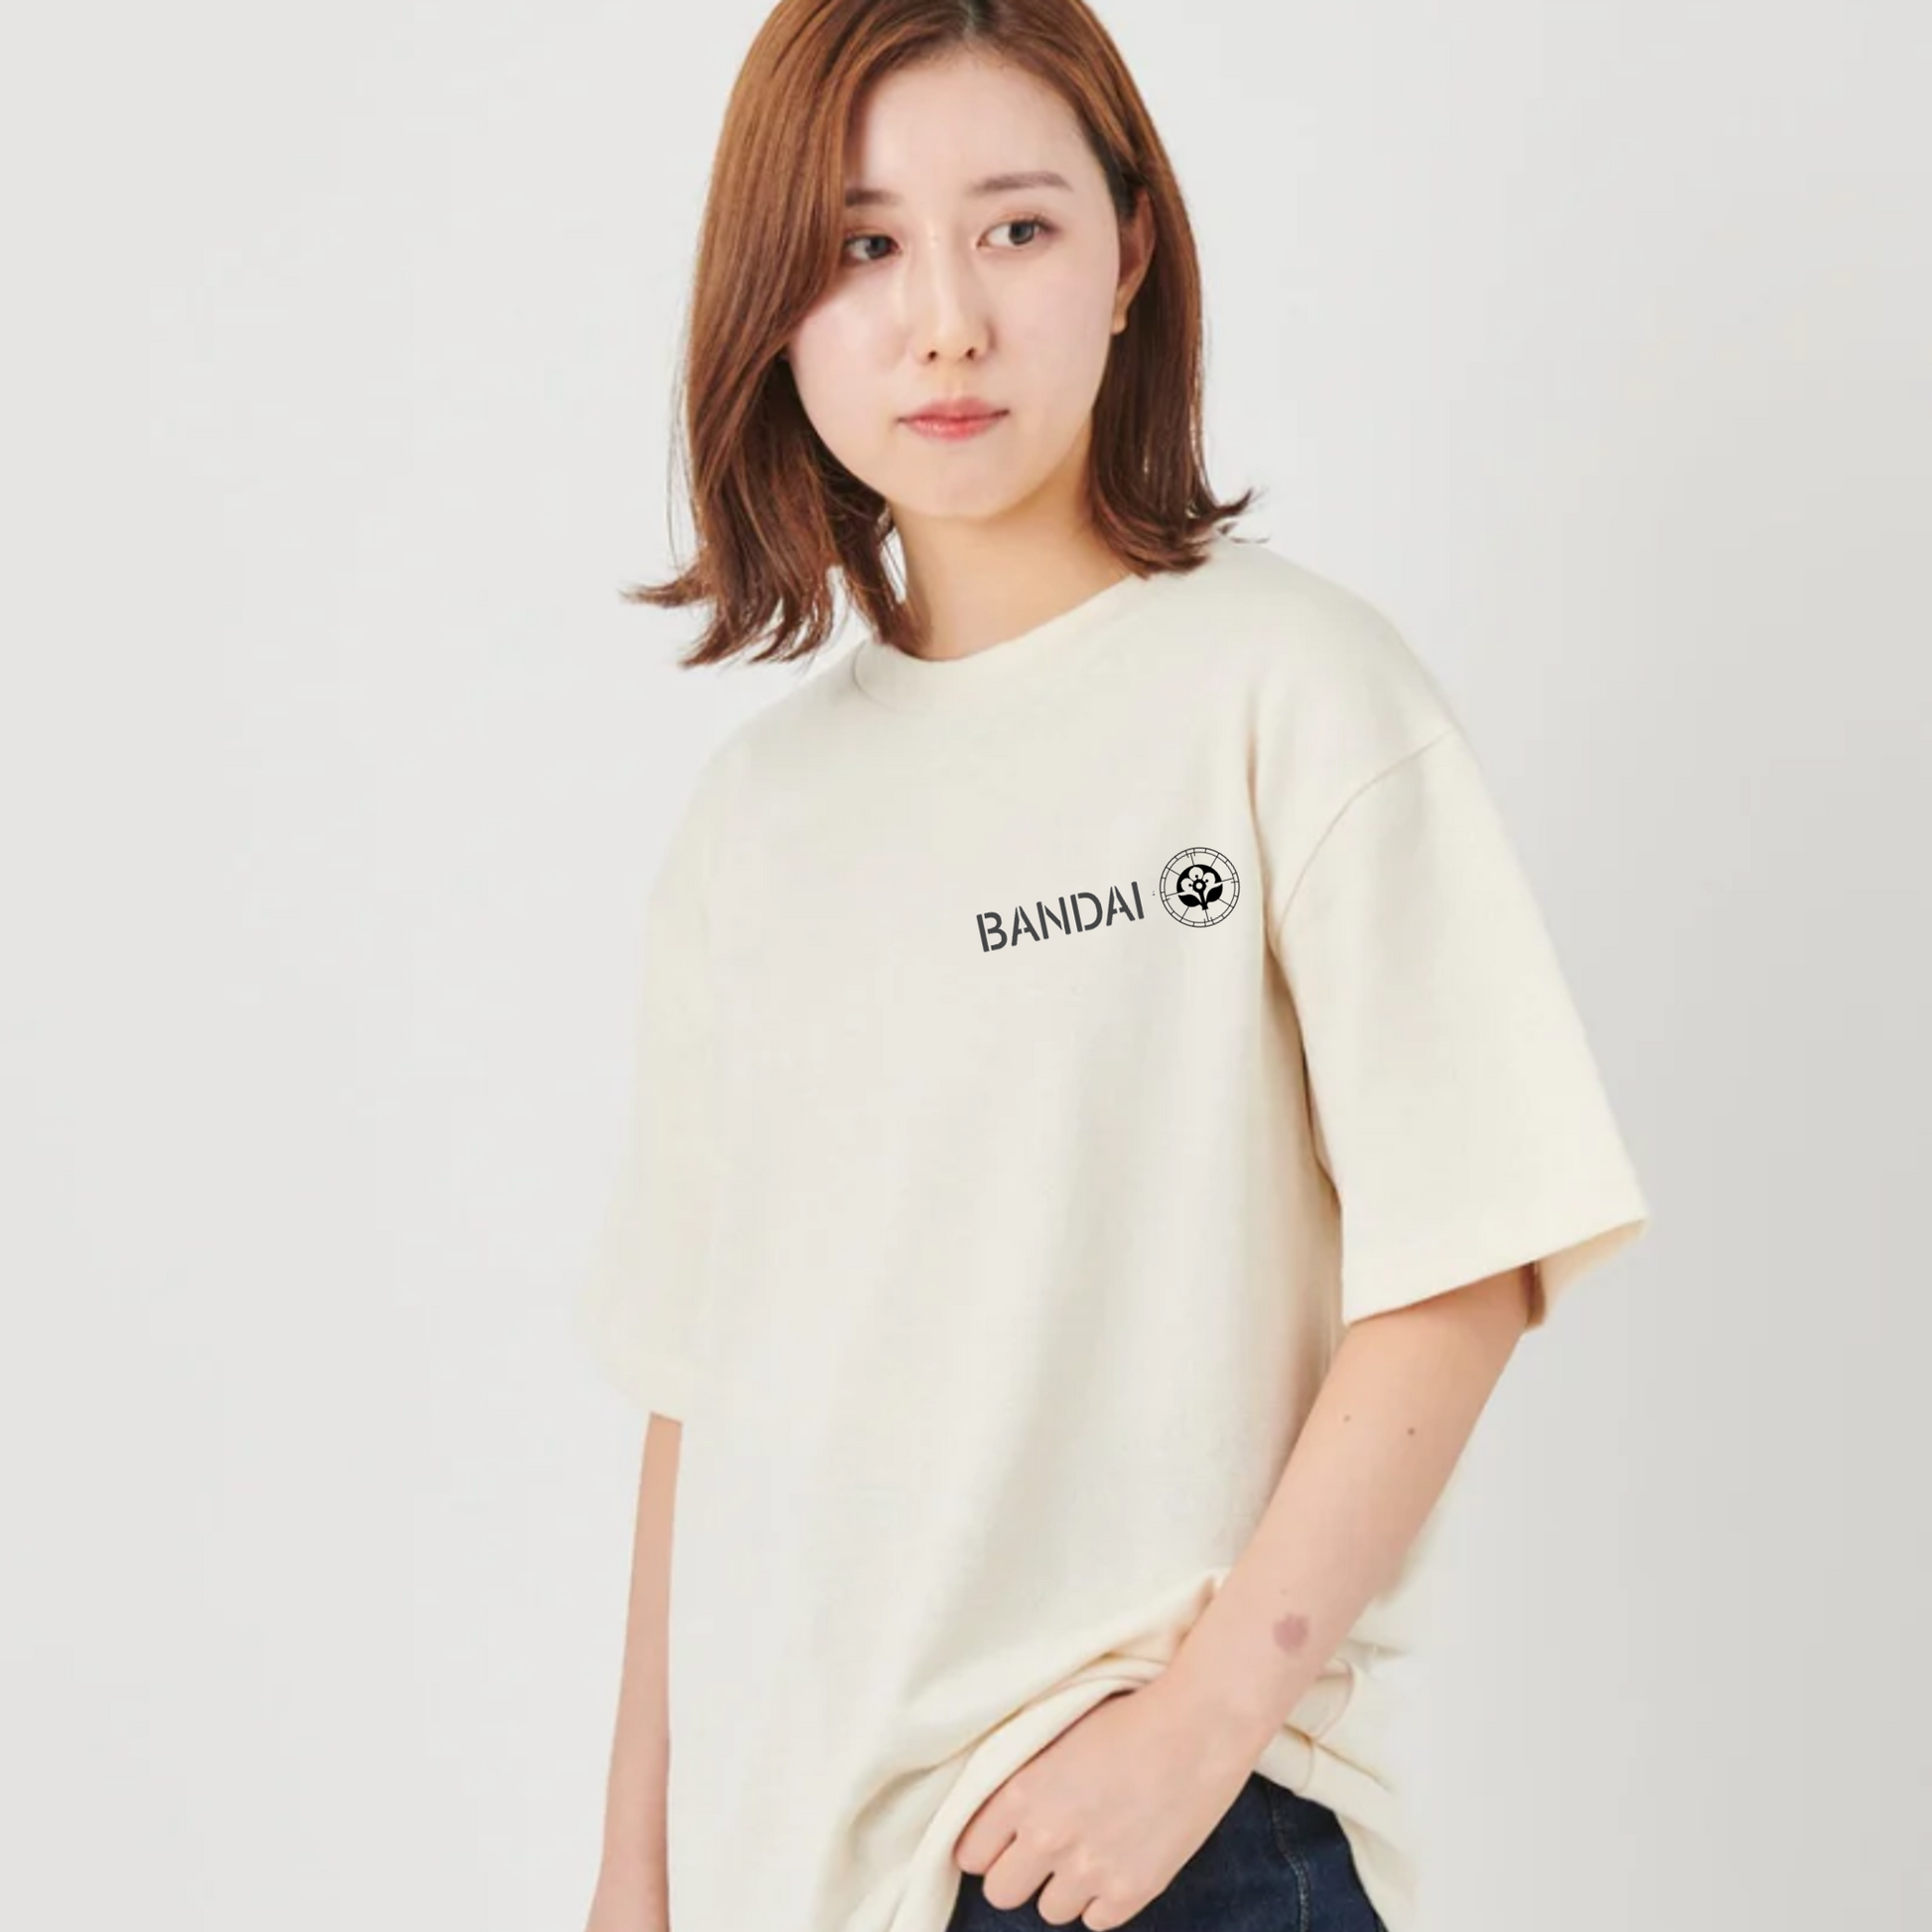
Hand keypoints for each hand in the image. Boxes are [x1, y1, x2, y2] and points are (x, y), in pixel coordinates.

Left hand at [950, 1676, 1257, 1929]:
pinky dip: (1102, 1899)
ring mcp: (1091, 1869)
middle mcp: (1049, 1837)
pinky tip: (1116, 1862)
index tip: (999, 1839)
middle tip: (1040, 1849)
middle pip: (1001, 1892)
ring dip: (1062, 1886)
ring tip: (1086, 1850)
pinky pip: (1096, 1920)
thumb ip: (1021, 1779)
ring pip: (1049, 1911)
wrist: (1200, 1725)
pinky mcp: (1133, 1890)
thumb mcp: (1057, 1734)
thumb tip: (998, 1810)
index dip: (984, 1846)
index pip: (970, 1854)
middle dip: (1016, 1872)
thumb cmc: (1130, 1714)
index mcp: (1022, 1792)